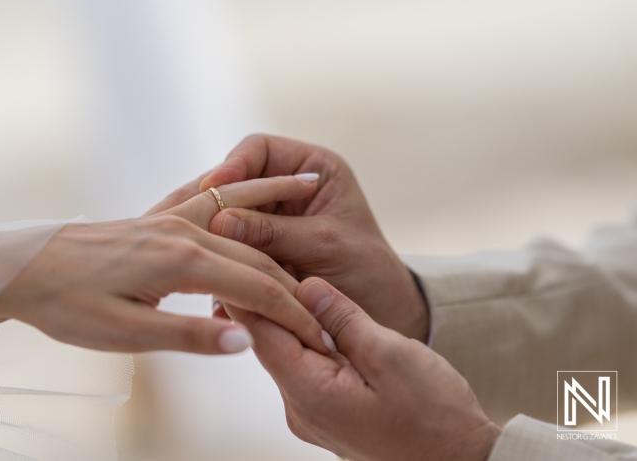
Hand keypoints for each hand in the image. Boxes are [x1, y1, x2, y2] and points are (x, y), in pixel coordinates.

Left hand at [0, 174, 330, 358]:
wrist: (22, 268)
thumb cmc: (68, 306)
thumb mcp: (126, 333)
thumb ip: (189, 336)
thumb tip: (245, 338)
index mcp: (181, 261)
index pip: (257, 288)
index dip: (293, 314)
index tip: (322, 334)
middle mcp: (181, 231)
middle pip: (256, 250)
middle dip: (294, 272)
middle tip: (329, 285)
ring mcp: (168, 219)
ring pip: (237, 208)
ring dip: (276, 199)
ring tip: (310, 185)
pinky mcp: (155, 218)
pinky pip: (209, 200)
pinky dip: (239, 192)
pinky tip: (245, 185)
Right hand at [201, 134, 427, 341]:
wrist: (382, 313)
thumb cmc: (369, 271)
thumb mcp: (325, 245)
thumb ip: (275, 232)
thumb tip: (220, 223)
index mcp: (312, 169)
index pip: (259, 150)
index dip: (233, 166)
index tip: (213, 189)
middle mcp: (286, 189)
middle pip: (234, 183)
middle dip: (214, 205)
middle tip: (191, 224)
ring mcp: (268, 220)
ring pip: (225, 218)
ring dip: (212, 236)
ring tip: (194, 252)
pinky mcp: (257, 251)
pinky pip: (229, 249)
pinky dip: (219, 261)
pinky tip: (206, 276)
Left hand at [232, 279, 500, 460]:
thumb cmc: (435, 414)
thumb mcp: (390, 355)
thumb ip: (343, 318)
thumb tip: (306, 286)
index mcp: (310, 393)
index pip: (263, 334)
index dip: (248, 292)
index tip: (235, 257)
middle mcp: (300, 408)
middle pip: (269, 343)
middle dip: (264, 300)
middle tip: (253, 255)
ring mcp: (311, 413)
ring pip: (286, 354)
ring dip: (286, 318)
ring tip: (278, 273)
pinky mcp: (326, 412)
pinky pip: (304, 367)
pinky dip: (304, 339)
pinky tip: (310, 314)